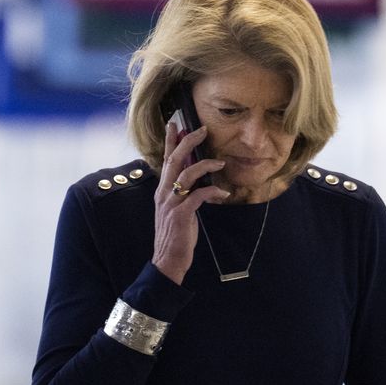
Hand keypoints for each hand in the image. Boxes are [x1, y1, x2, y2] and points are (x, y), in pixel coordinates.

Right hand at [151, 120, 228, 283]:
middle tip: (202, 130)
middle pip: (174, 160)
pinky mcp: (181, 215)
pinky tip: (223, 194)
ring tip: (220, 162)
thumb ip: (184, 193)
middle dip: (188, 142)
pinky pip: (198, 196)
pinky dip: (212, 192)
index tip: (175, 124)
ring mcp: (171, 204)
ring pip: (186, 174)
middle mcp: (164, 194)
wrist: (168, 260)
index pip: (165, 160)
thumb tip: (198, 179)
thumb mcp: (178, 210)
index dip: (170, 141)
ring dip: (205, 165)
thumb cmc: (176, 235)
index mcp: (162, 191)